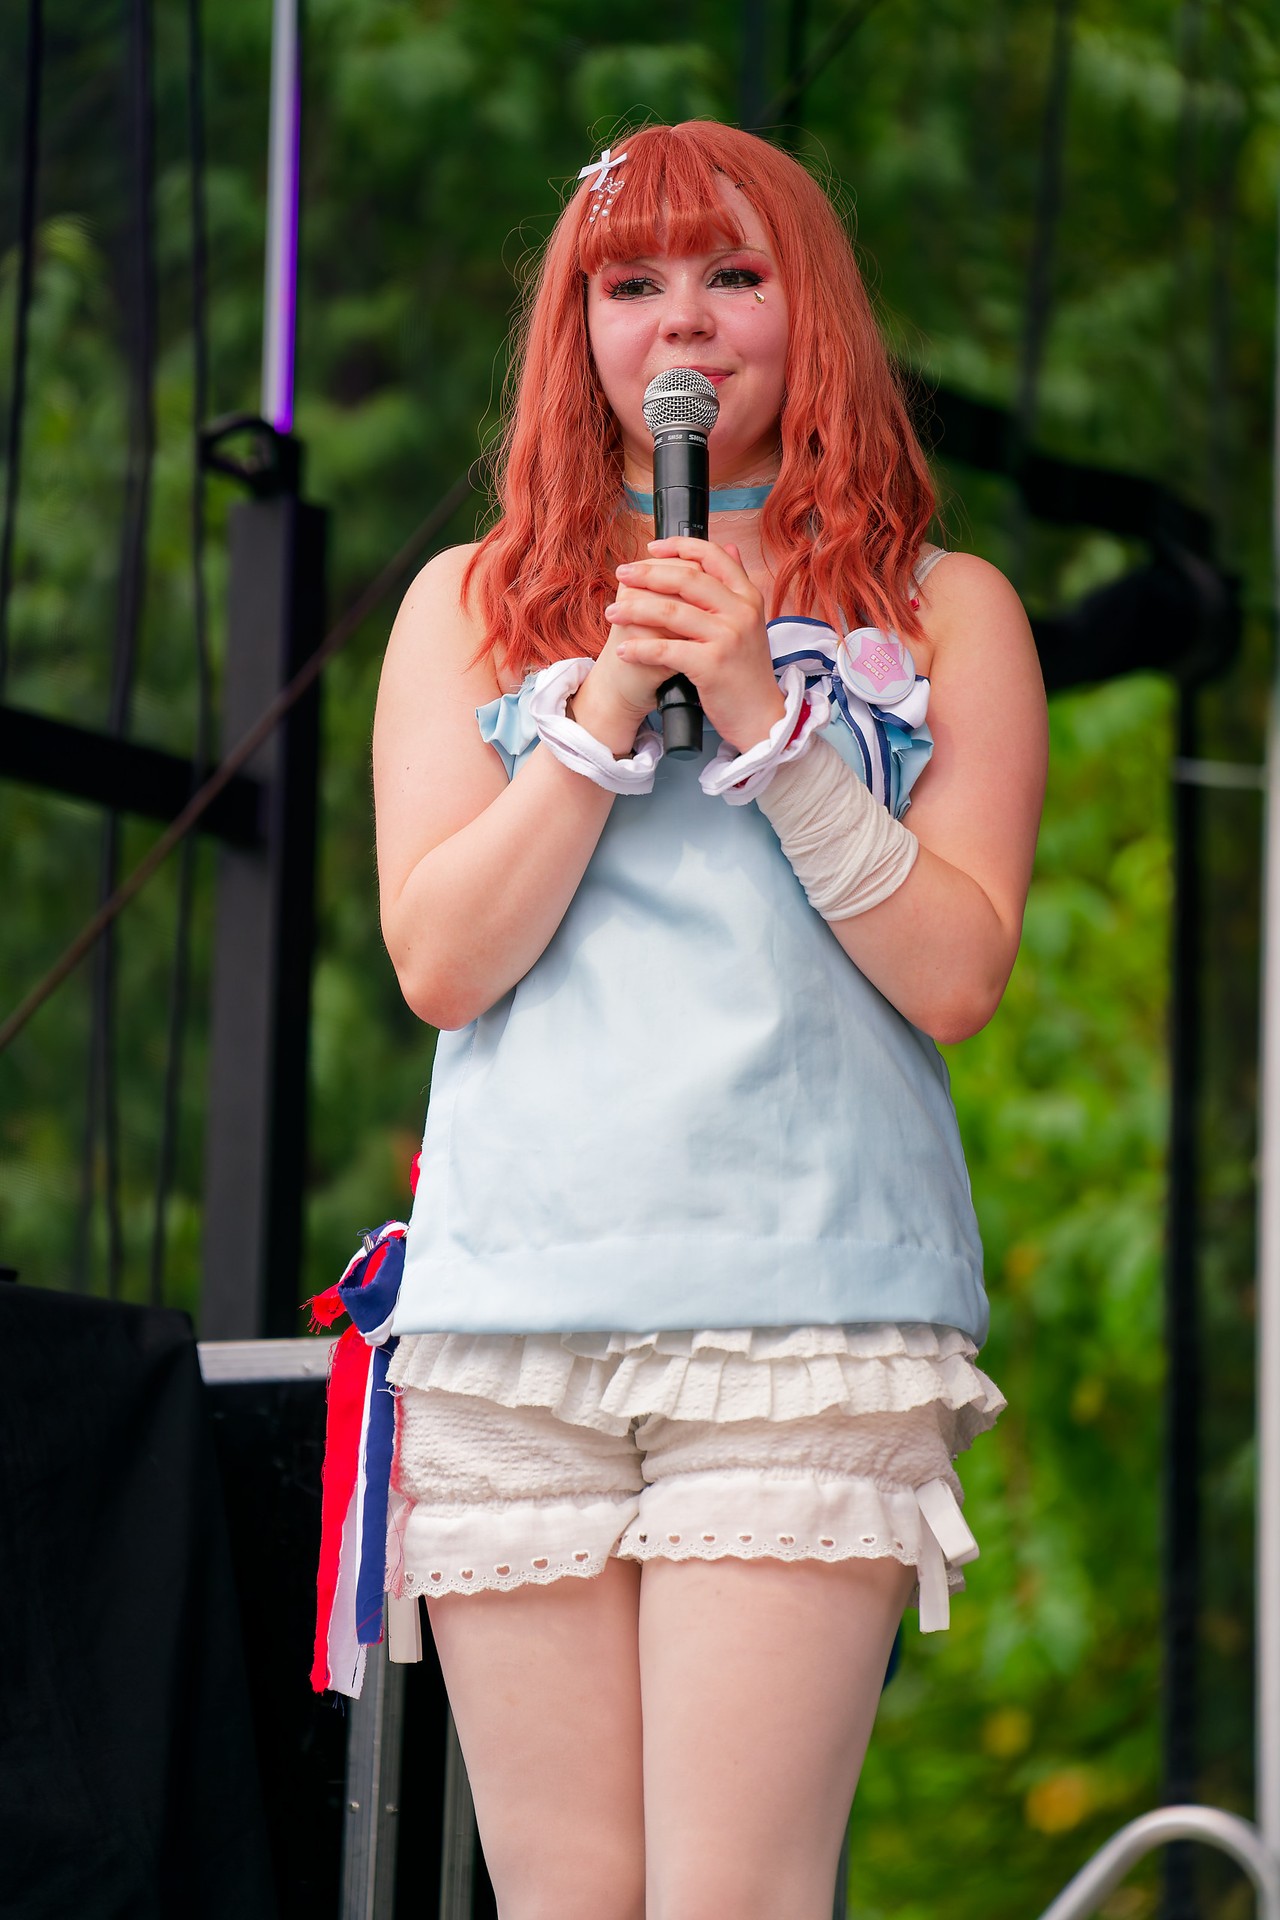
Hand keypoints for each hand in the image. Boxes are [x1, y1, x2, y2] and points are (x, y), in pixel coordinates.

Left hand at [604, 537, 785, 750]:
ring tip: (613, 613)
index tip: (651, 548)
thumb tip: (728, 547)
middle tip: (622, 575)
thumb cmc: (747, 671)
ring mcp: (728, 637)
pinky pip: (667, 650)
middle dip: (647, 573)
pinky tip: (624, 650)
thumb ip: (736, 586)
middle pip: (687, 578)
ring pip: (671, 611)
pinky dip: (640, 649)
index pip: (713, 556)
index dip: (679, 546)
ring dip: (634, 609)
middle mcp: (741, 611)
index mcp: (748, 596)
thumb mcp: (750, 621)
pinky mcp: (713, 664)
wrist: (761, 716)